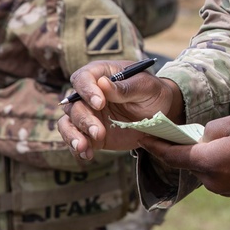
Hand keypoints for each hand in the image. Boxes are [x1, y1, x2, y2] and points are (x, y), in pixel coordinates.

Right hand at [59, 60, 183, 159]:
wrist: (161, 114)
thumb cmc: (153, 93)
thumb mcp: (146, 87)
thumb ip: (125, 87)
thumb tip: (102, 83)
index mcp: (102, 74)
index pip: (83, 78)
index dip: (87, 90)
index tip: (100, 104)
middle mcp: (90, 94)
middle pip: (74, 104)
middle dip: (83, 119)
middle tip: (99, 131)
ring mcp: (89, 114)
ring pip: (69, 121)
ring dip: (73, 135)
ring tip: (84, 147)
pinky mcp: (91, 133)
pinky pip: (76, 139)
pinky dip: (78, 148)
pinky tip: (88, 155)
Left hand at [139, 112, 229, 199]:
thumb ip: (213, 127)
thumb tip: (204, 136)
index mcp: (208, 161)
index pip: (171, 155)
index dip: (154, 145)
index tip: (141, 137)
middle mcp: (211, 180)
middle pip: (190, 160)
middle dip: (188, 145)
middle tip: (192, 127)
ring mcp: (224, 189)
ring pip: (206, 166)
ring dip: (209, 152)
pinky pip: (220, 173)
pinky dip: (221, 161)